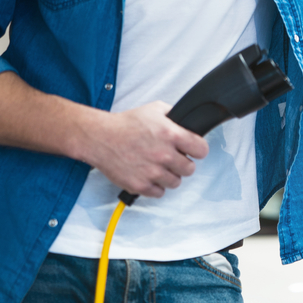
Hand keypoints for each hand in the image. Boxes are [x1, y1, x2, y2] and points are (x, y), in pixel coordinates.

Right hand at [84, 101, 209, 197]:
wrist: (100, 137)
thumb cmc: (126, 124)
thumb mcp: (155, 109)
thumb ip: (175, 116)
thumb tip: (188, 122)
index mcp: (171, 135)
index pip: (201, 150)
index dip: (198, 149)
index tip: (193, 150)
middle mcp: (164, 155)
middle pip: (190, 169)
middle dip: (183, 163)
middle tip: (173, 158)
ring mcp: (152, 172)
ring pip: (176, 182)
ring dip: (169, 175)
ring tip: (159, 166)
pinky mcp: (140, 185)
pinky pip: (159, 193)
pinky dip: (156, 186)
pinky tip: (149, 175)